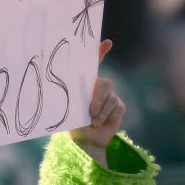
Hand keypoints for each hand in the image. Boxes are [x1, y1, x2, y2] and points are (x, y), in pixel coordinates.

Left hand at [69, 39, 124, 166]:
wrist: (86, 141)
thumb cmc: (75, 124)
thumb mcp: (69, 110)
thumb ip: (72, 99)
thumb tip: (65, 86)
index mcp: (86, 84)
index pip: (94, 64)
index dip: (100, 52)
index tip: (107, 43)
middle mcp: (99, 87)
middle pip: (105, 83)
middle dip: (98, 98)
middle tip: (91, 112)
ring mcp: (111, 96)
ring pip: (110, 98)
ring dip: (101, 112)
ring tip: (93, 122)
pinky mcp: (119, 106)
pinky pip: (116, 107)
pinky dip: (107, 117)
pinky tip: (100, 123)